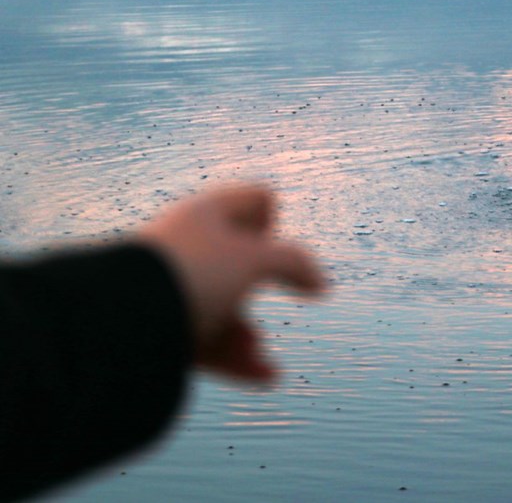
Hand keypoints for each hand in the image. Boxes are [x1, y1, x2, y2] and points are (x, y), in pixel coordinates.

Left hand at [138, 184, 323, 381]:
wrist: (124, 319)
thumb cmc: (193, 272)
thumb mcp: (256, 259)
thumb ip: (295, 264)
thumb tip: (321, 283)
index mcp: (207, 215)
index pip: (255, 202)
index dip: (274, 221)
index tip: (273, 243)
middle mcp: (189, 248)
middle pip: (241, 261)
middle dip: (263, 285)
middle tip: (277, 296)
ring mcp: (173, 289)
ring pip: (225, 308)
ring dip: (248, 333)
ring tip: (264, 358)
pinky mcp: (162, 329)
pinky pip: (208, 342)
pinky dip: (237, 358)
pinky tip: (265, 376)